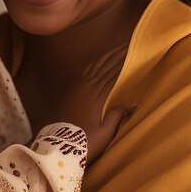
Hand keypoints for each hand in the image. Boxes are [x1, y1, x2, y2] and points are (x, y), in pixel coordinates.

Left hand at [53, 45, 133, 163]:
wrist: (56, 146)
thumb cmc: (82, 143)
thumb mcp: (103, 133)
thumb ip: (116, 115)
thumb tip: (133, 101)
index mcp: (95, 96)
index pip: (113, 74)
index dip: (124, 63)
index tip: (134, 53)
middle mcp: (86, 87)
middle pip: (105, 66)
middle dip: (117, 55)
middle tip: (129, 45)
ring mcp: (77, 87)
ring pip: (95, 66)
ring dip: (107, 56)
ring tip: (118, 48)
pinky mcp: (70, 90)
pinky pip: (85, 70)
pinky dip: (95, 63)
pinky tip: (100, 60)